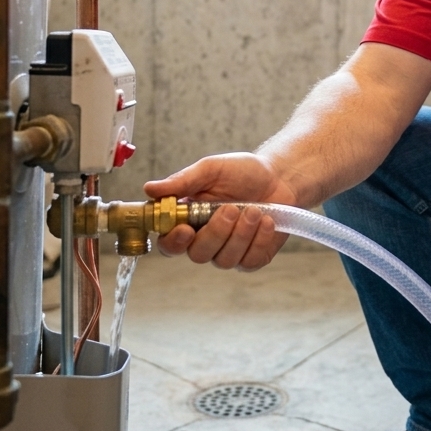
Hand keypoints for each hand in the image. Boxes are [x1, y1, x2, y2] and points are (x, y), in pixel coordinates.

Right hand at [143, 153, 298, 270]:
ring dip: (241, 234)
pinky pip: (250, 261)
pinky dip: (260, 239)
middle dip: (217, 232)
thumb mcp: (211, 169)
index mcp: (188, 219)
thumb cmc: (242, 172)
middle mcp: (205, 240)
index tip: (186, 229)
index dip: (173, 241)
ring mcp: (229, 251)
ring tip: (255, 210)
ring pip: (225, 259)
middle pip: (198, 254)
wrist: (279, 177)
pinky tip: (267, 221)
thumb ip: (183, 181)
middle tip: (232, 209)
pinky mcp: (252, 258)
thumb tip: (150, 188)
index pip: (169, 242)